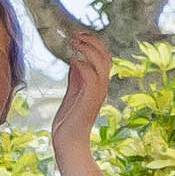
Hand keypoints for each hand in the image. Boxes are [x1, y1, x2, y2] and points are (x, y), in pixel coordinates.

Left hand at [52, 28, 112, 147]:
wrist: (68, 141)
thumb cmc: (69, 120)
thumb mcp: (73, 92)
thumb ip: (76, 76)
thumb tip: (75, 59)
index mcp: (99, 84)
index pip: (104, 57)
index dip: (94, 43)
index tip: (78, 34)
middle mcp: (102, 87)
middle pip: (106, 57)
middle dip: (92, 42)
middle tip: (75, 35)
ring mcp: (98, 93)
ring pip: (101, 64)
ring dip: (87, 49)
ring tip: (73, 42)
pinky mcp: (89, 100)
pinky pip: (92, 77)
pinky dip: (83, 65)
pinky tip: (72, 60)